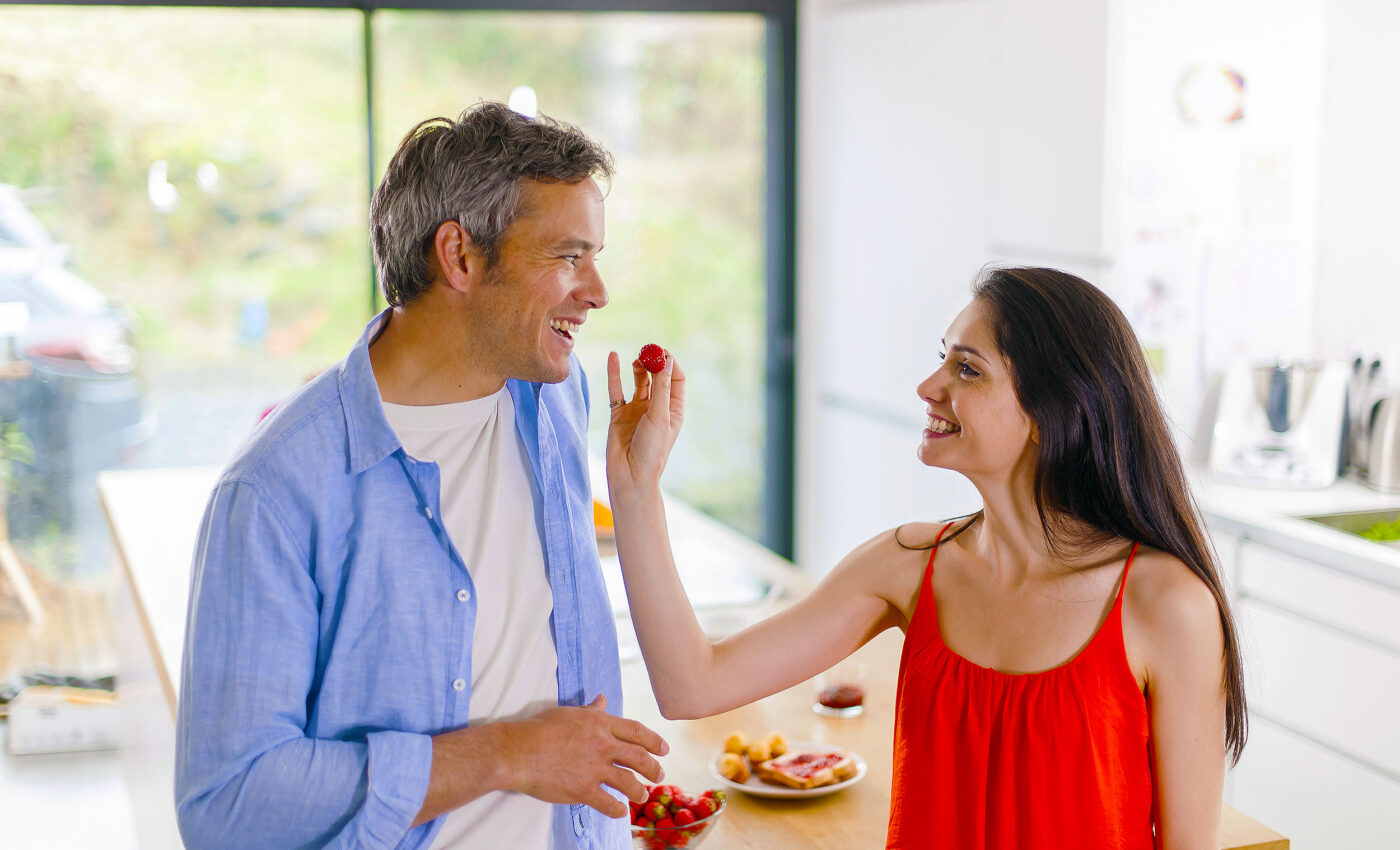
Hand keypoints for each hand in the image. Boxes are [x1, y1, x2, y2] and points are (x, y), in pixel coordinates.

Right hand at [504, 695, 667, 817]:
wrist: (517, 752)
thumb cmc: (539, 729)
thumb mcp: (568, 713)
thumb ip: (590, 710)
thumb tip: (603, 699)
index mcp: (600, 723)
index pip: (637, 731)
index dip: (655, 741)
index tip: (664, 749)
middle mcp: (602, 744)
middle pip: (640, 758)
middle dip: (654, 769)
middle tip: (660, 776)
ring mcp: (594, 768)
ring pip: (629, 783)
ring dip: (640, 791)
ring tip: (642, 796)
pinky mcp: (583, 790)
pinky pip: (609, 804)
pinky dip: (618, 810)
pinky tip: (620, 811)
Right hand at [606, 351, 684, 497]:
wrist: (630, 476)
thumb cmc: (651, 451)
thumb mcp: (660, 416)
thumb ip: (662, 388)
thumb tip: (667, 360)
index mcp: (674, 410)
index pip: (676, 379)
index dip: (670, 364)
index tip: (661, 351)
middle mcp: (657, 408)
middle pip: (657, 377)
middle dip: (654, 362)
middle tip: (648, 349)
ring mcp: (637, 410)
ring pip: (639, 381)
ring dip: (639, 367)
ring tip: (637, 360)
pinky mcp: (619, 414)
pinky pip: (616, 390)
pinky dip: (615, 374)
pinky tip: (614, 357)